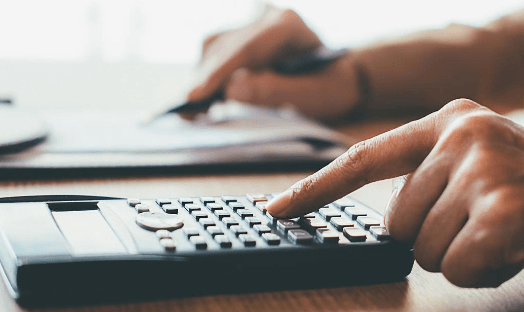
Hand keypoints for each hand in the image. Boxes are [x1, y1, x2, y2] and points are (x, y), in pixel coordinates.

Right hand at [187, 8, 359, 118]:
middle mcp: (266, 15)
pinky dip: (207, 76)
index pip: (248, 47)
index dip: (219, 72)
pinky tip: (203, 100)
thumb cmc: (330, 87)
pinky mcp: (241, 33)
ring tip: (194, 112)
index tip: (196, 96)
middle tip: (188, 113)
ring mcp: (251, 21)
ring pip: (214, 46)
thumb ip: (276, 91)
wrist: (335, 76)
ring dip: (203, 79)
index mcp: (289, 24)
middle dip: (205, 80)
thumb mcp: (314, 96)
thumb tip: (232, 90)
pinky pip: (214, 51)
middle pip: (225, 46)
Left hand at [266, 99, 523, 290]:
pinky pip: (459, 269)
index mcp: (453, 120)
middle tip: (491, 225)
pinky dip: (488, 273)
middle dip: (438, 240)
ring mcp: (483, 170)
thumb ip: (434, 176)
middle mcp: (463, 134)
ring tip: (512, 233)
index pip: (365, 157)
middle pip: (397, 222)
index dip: (315, 188)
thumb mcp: (490, 164)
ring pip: (424, 250)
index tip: (277, 210)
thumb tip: (383, 219)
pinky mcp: (503, 211)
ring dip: (466, 256)